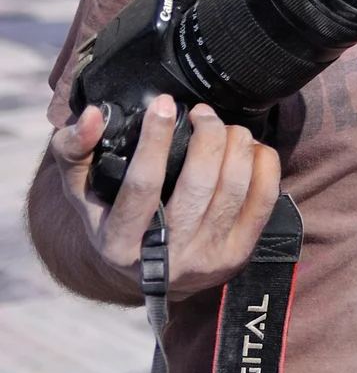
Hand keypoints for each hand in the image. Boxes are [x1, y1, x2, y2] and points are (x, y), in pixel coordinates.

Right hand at [48, 97, 281, 300]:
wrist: (151, 268)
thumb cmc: (114, 217)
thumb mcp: (82, 191)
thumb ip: (75, 150)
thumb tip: (91, 115)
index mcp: (119, 244)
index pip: (143, 185)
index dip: (155, 140)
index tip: (164, 104)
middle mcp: (165, 258)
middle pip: (197, 184)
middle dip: (206, 136)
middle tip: (202, 112)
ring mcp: (206, 258)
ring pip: (233, 187)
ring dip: (236, 144)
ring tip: (225, 126)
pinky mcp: (240, 254)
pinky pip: (264, 198)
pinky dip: (264, 163)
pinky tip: (251, 148)